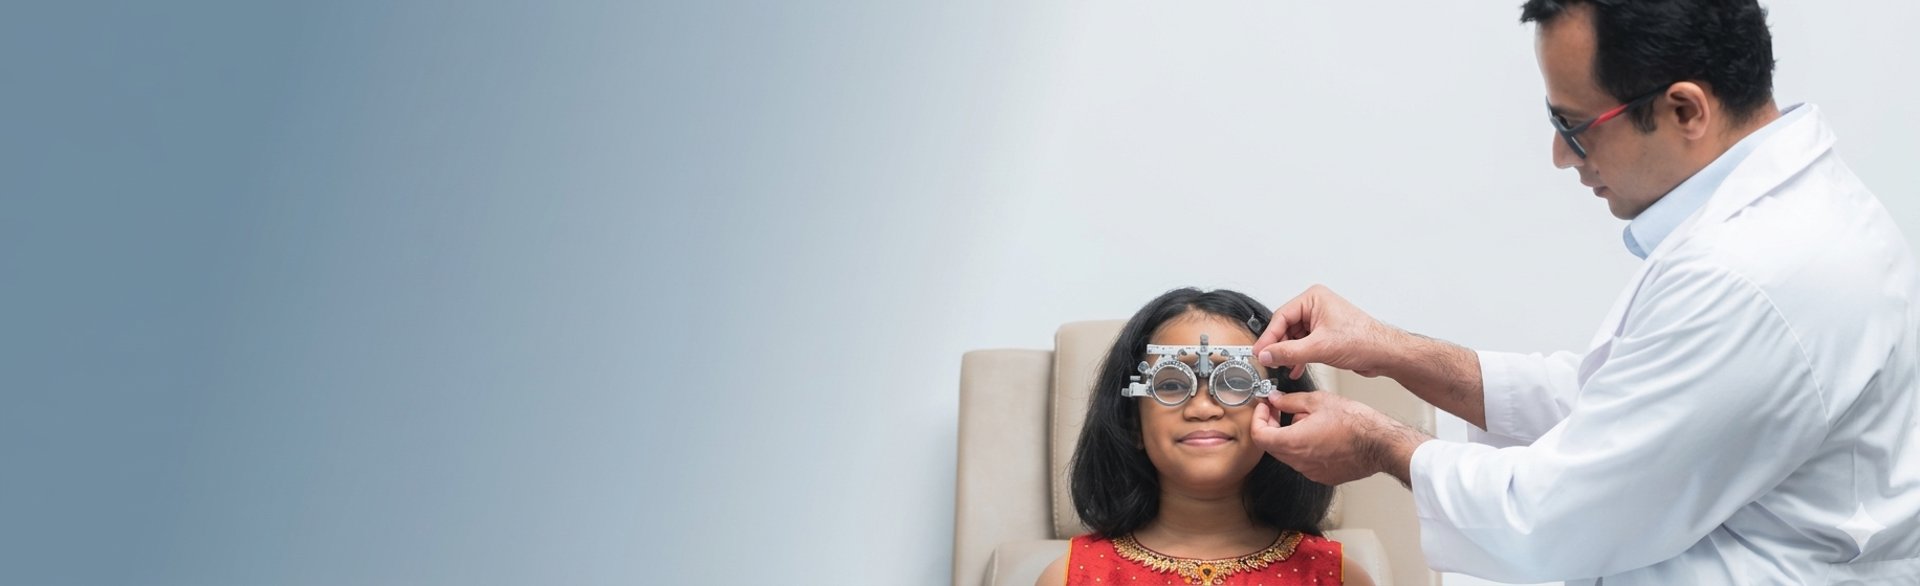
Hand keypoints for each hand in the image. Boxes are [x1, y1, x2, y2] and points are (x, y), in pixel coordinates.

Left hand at [1251, 391, 1429, 485]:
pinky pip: (1304, 462)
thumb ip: (1290, 401)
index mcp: (1293, 442)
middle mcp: (1299, 462)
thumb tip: (1275, 400)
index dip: (1258, 419)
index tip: (1265, 408)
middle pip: (1271, 446)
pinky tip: (1318, 434)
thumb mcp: (1318, 401)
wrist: (1381, 444)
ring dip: (1288, 436)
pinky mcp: (1323, 476)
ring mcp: (1311, 472)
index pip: (1259, 435)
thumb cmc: (1356, 423)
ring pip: (1288, 454)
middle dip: (1271, 426)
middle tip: (1278, 409)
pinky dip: (1303, 448)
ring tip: (1305, 419)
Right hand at [1254, 285, 1403, 378]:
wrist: (1384, 354)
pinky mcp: (1325, 335)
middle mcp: (1316, 307)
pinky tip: (1294, 368)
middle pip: (1286, 327)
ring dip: (1289, 354)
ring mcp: (1321, 321)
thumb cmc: (1363, 341)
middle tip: (1269, 361)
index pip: (1281, 317)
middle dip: (1279, 346)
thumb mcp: (1319, 348)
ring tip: (1282, 366)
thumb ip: (1288, 352)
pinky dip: (1298, 357)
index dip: (1268, 337)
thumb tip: (1267, 354)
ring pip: (1294, 338)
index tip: (1259, 352)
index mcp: (1314, 299)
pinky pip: (1304, 344)